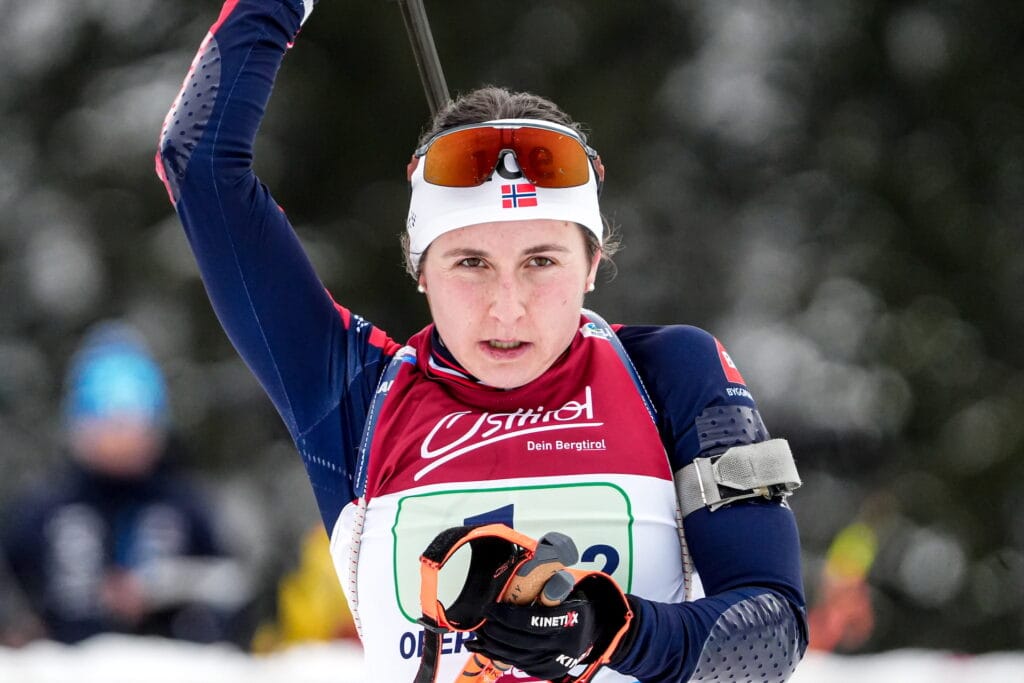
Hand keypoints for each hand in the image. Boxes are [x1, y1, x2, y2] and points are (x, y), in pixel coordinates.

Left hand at [466, 574, 631, 680]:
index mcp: (570, 619)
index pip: (534, 621)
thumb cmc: (575, 603)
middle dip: (498, 632)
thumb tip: (545, 553)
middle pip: (523, 641)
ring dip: (496, 647)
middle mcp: (566, 644)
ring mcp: (558, 661)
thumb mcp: (570, 586)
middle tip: (483, 622)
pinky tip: (488, 649)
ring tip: (480, 636)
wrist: (594, 628)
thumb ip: (553, 576)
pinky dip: (502, 658)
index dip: (508, 616)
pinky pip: (522, 666)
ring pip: (520, 657)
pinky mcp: (551, 670)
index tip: (491, 609)